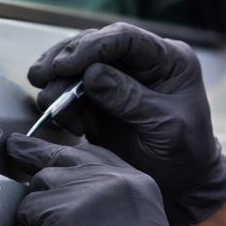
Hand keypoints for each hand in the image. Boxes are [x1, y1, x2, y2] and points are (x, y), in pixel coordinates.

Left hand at [6, 134, 183, 225]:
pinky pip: (26, 213)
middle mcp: (110, 178)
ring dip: (38, 214)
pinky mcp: (55, 209)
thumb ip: (114, 206)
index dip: (70, 160)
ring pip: (40, 185)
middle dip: (35, 154)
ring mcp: (81, 188)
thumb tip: (82, 207)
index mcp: (135, 182)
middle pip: (61, 156)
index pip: (94, 156)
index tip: (55, 159)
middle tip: (17, 149)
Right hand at [27, 23, 225, 225]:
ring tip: (50, 106)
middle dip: (65, 61)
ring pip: (79, 66)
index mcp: (169, 60)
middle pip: (95, 45)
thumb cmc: (184, 155)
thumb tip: (91, 74)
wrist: (180, 186)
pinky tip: (70, 124)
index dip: (93, 47)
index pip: (126, 38)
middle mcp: (143, 63)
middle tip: (41, 79)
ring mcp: (120, 80)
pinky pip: (72, 92)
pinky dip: (63, 106)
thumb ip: (130, 99)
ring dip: (58, 85)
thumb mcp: (166, 127)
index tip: (65, 66)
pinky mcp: (101, 100)